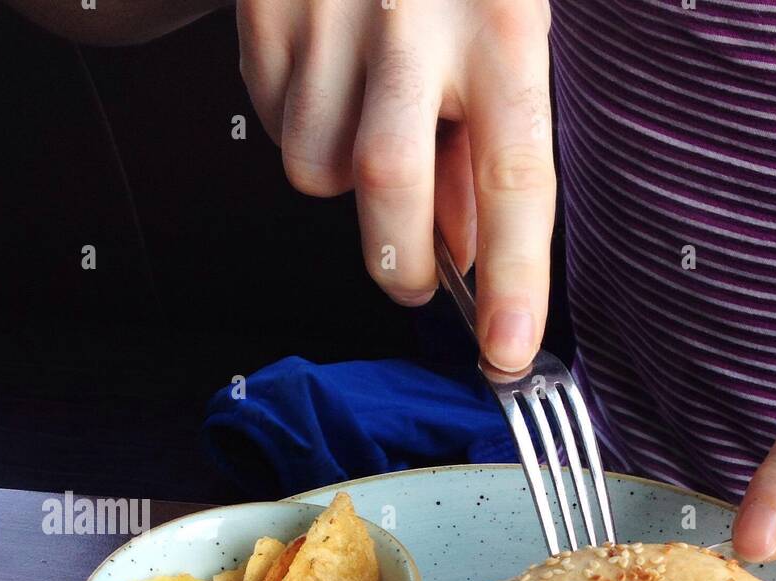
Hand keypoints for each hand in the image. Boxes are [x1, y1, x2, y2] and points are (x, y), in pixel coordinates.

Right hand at [237, 0, 553, 375]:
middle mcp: (411, 12)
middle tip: (416, 281)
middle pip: (390, 189)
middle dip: (402, 264)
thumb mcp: (506, 24)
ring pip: (318, 168)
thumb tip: (469, 253)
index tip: (507, 352)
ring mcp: (325, 7)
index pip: (513, 177)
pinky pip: (273, 120)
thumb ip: (488, 138)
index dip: (513, 278)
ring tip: (371, 119)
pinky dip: (302, 126)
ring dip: (344, 180)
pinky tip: (331, 76)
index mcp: (502, 18)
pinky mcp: (262, 7)